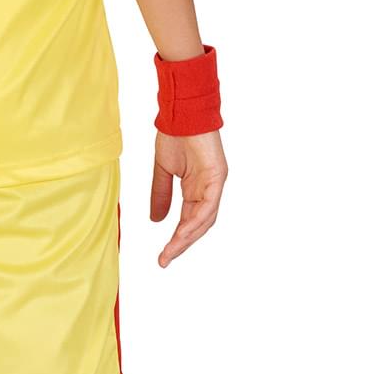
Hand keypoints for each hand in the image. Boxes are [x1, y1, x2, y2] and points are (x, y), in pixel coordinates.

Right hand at [151, 127, 225, 266]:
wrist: (180, 114)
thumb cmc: (174, 136)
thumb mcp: (163, 172)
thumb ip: (161, 195)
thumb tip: (156, 220)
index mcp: (197, 189)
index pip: (188, 221)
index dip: (177, 239)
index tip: (163, 256)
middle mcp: (208, 190)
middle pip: (198, 225)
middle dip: (181, 244)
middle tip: (165, 259)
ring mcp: (215, 184)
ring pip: (205, 219)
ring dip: (187, 237)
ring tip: (171, 251)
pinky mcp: (217, 177)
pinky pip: (209, 205)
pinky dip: (196, 220)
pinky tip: (183, 232)